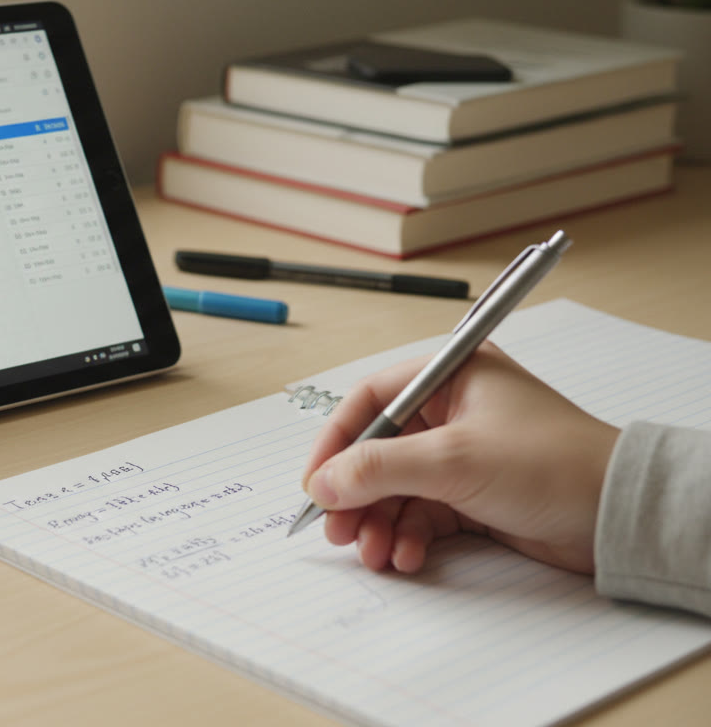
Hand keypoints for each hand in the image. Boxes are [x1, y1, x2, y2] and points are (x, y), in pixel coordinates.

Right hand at [301, 342, 618, 574]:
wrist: (616, 516)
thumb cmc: (551, 464)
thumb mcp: (452, 460)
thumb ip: (378, 468)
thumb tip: (323, 483)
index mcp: (451, 376)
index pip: (370, 401)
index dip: (336, 441)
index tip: (315, 481)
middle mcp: (453, 410)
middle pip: (378, 450)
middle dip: (356, 494)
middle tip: (337, 529)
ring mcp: (462, 454)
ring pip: (396, 488)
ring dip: (379, 522)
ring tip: (374, 552)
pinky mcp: (473, 494)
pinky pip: (421, 513)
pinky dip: (408, 536)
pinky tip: (407, 556)